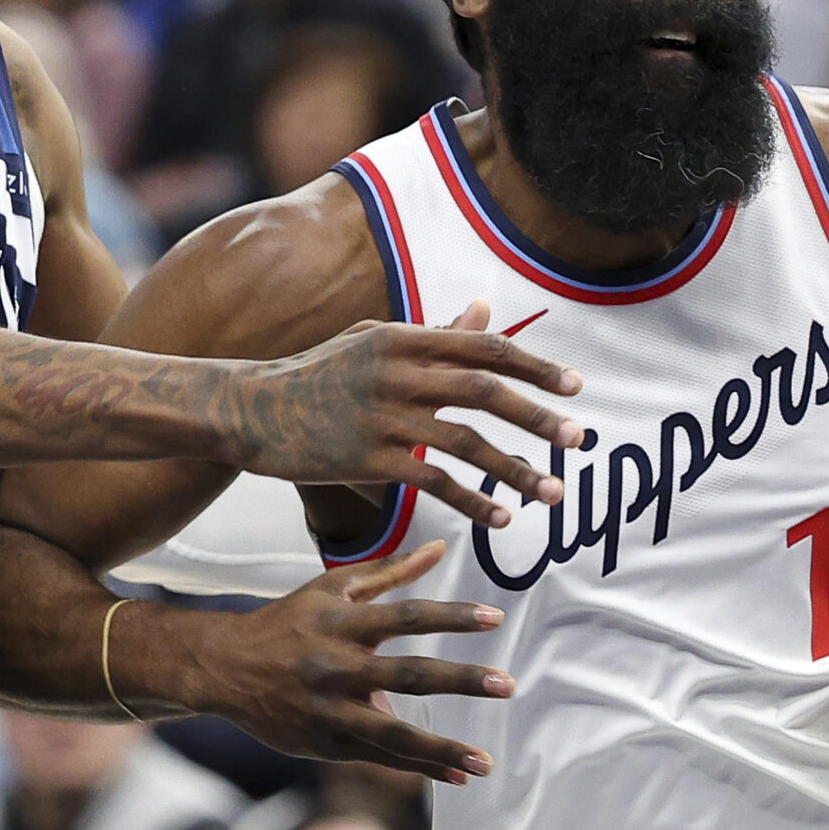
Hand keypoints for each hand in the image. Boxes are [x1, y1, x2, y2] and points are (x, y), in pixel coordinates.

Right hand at [172, 542, 513, 783]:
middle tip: (507, 684)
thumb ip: (388, 571)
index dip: (451, 616)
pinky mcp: (324, 743)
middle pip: (406, 674)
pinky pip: (378, 758)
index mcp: (340, 623)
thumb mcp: (330, 589)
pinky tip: (456, 775)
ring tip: (484, 762)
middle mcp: (335, 666)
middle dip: (459, 680)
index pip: (405, 616)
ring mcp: (329, 710)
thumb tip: (439, 548)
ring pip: (391, 732)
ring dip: (441, 749)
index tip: (495, 618)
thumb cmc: (286, 621)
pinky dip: (418, 767)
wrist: (225, 667)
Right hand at [234, 299, 582, 528]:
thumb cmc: (317, 375)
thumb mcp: (374, 343)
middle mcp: (397, 372)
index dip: (534, 366)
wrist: (250, 409)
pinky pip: (432, 481)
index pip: (484, 348)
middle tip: (578, 440)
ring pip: (465, 443)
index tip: (575, 387)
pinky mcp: (366, 457)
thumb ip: (434, 334)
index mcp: (403, 338)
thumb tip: (487, 310)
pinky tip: (498, 518)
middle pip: (485, 392)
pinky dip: (471, 500)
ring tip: (552, 493)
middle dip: (538, 417)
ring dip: (515, 470)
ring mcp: (381, 416)